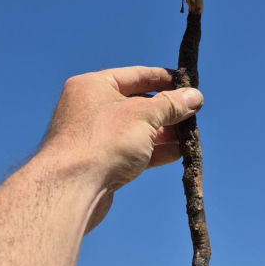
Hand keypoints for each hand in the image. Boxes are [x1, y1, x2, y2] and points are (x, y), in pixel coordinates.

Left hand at [40, 66, 203, 231]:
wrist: (70, 190)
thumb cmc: (102, 143)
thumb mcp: (143, 116)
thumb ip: (170, 105)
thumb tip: (194, 96)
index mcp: (93, 86)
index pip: (136, 75)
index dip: (165, 79)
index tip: (189, 84)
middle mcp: (90, 109)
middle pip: (137, 104)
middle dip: (167, 110)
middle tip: (194, 114)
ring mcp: (94, 138)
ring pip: (136, 131)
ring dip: (164, 133)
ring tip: (191, 136)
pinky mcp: (100, 164)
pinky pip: (132, 152)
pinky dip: (154, 151)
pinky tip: (178, 154)